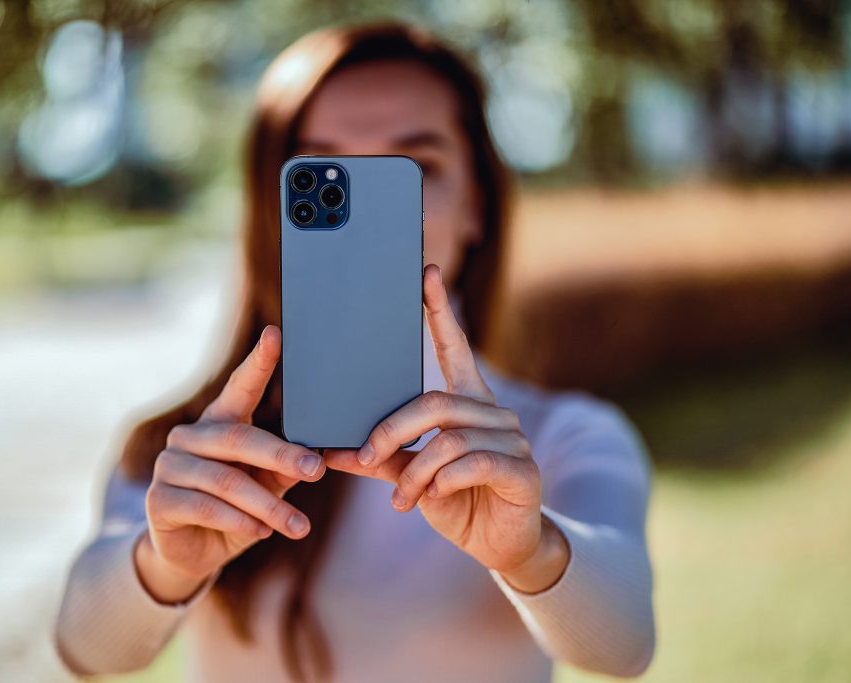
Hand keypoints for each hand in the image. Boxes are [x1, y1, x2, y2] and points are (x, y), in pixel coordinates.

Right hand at [135, 325, 325, 602]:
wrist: (193, 554)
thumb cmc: (237, 512)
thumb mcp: (267, 488)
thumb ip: (286, 469)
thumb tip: (322, 455)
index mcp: (218, 423)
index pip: (239, 387)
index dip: (258, 362)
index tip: (276, 335)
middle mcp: (189, 436)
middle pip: (240, 439)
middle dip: (282, 456)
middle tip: (316, 470)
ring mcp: (169, 465)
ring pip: (228, 480)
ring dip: (268, 506)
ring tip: (299, 525)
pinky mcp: (157, 499)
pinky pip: (206, 507)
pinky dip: (240, 522)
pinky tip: (262, 532)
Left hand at [324, 265, 568, 591]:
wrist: (501, 545)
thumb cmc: (455, 501)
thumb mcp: (411, 475)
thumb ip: (378, 458)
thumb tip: (328, 448)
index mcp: (467, 403)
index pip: (454, 347)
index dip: (440, 311)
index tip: (425, 274)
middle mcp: (493, 413)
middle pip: (434, 402)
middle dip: (391, 430)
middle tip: (364, 457)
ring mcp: (512, 439)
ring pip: (447, 440)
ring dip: (414, 472)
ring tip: (400, 498)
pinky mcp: (522, 469)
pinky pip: (471, 464)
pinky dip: (441, 483)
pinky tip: (431, 499)